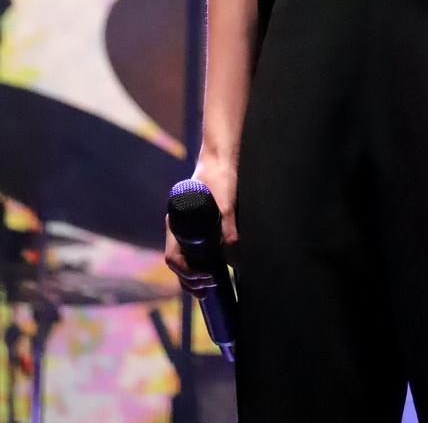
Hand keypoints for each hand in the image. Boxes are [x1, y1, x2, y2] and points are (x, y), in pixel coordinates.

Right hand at [164, 154, 238, 299]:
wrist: (222, 159)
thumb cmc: (220, 178)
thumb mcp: (226, 203)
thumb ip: (229, 230)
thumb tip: (234, 262)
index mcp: (176, 223)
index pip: (173, 258)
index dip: (188, 273)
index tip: (207, 277)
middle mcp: (178, 228)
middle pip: (177, 265)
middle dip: (190, 281)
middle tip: (209, 288)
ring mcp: (187, 230)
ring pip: (184, 261)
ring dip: (193, 278)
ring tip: (208, 287)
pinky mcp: (199, 229)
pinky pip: (194, 253)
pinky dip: (200, 267)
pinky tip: (211, 274)